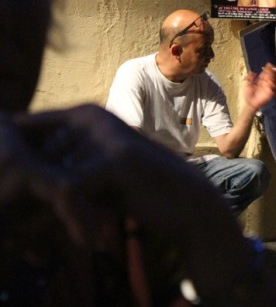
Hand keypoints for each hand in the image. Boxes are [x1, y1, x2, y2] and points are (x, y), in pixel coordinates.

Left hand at [3, 105, 265, 299]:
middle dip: (33, 191)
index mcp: (83, 113)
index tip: (22, 194)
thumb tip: (14, 172)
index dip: (18, 161)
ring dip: (50, 208)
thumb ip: (60, 163)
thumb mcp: (93, 171)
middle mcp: (90, 114)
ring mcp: (103, 133)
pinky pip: (70, 189)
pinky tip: (85, 236)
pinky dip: (71, 216)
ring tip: (65, 230)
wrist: (186, 201)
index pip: (26, 128)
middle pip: (32, 155)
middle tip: (48, 222)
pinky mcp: (115, 157)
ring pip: (48, 175)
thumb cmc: (137, 189)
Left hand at [244, 63, 275, 110]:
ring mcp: (267, 89)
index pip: (264, 74)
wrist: (249, 103)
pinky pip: (272, 88)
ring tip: (271, 72)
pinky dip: (272, 84)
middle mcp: (264, 85)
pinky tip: (270, 80)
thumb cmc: (248, 96)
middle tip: (271, 66)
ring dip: (271, 76)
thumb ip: (249, 78)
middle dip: (270, 71)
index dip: (266, 69)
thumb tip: (252, 72)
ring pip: (271, 81)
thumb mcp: (246, 84)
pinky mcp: (269, 93)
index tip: (268, 65)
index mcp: (259, 82)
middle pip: (269, 76)